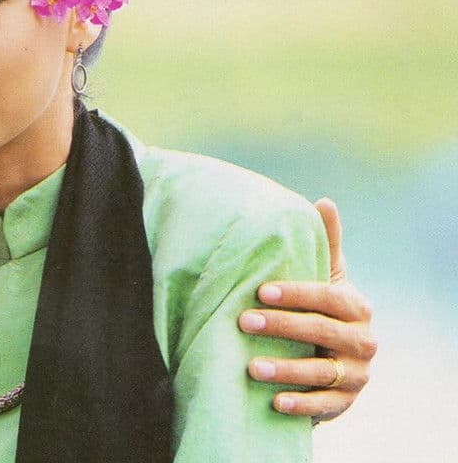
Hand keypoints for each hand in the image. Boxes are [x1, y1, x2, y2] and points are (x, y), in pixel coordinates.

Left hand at [238, 198, 377, 420]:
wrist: (335, 356)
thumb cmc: (322, 308)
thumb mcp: (325, 276)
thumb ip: (325, 243)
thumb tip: (324, 201)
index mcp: (357, 307)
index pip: (329, 298)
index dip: (297, 294)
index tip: (261, 290)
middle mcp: (363, 341)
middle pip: (324, 333)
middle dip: (283, 327)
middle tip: (243, 322)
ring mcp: (357, 375)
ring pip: (323, 373)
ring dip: (286, 370)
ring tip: (251, 367)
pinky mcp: (345, 402)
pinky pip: (325, 406)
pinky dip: (301, 405)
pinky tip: (274, 402)